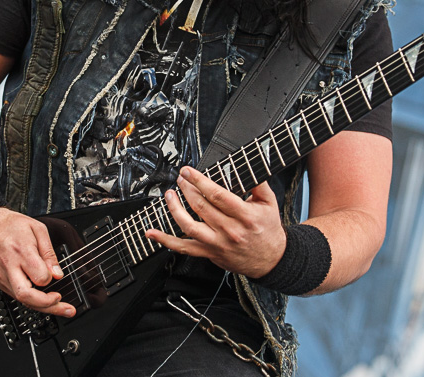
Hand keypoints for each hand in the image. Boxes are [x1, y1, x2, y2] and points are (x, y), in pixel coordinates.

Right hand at [0, 207, 75, 317]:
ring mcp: (1, 277)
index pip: (40, 277)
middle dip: (48, 304)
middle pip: (27, 296)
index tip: (55, 275)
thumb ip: (48, 252)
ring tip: (58, 306)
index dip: (51, 278)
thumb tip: (57, 273)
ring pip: (21, 300)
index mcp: (21, 252)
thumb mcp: (37, 228)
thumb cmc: (9, 225)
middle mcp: (9, 267)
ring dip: (41, 306)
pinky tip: (40, 299)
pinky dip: (29, 300)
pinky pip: (15, 295)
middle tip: (63, 305)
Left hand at [146, 167, 285, 277]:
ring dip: (175, 208)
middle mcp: (229, 230)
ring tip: (169, 195)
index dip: (199, 181)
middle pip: (200, 207)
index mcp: (244, 215)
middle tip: (180, 178)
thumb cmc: (268, 230)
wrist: (271, 260)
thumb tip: (247, 164)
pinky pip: (183, 248)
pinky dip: (165, 241)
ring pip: (189, 226)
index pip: (217, 195)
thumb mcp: (270, 203)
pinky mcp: (209, 253)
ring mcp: (217, 244)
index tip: (188, 171)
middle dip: (186, 189)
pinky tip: (152, 233)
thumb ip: (259, 183)